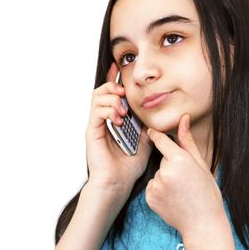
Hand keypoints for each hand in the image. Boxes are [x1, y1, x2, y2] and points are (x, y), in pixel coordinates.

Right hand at [85, 63, 152, 192]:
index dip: (114, 78)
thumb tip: (156, 112)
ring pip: (98, 97)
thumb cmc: (130, 166)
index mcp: (114, 119)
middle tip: (124, 92)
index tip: (118, 65)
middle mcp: (103, 119)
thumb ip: (147, 125)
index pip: (111, 93)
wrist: (118, 184)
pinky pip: (97, 111)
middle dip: (114, 85)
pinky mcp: (92, 132)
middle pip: (102, 90)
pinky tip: (118, 119)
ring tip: (123, 110)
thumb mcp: (145, 140)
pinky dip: (108, 110)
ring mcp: (96, 125)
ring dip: (112, 98)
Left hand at [145, 114, 230, 242]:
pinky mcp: (149, 198)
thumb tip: (183, 119)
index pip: (161, 140)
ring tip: (180, 191)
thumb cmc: (207, 193)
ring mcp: (156, 185)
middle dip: (171, 165)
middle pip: (163, 159)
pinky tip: (172, 198)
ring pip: (158, 173)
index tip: (152, 131)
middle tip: (186, 179)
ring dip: (166, 178)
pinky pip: (152, 186)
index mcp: (180, 160)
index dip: (156, 135)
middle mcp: (165, 171)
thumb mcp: (201, 164)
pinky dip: (160, 190)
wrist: (203, 223)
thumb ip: (188, 141)